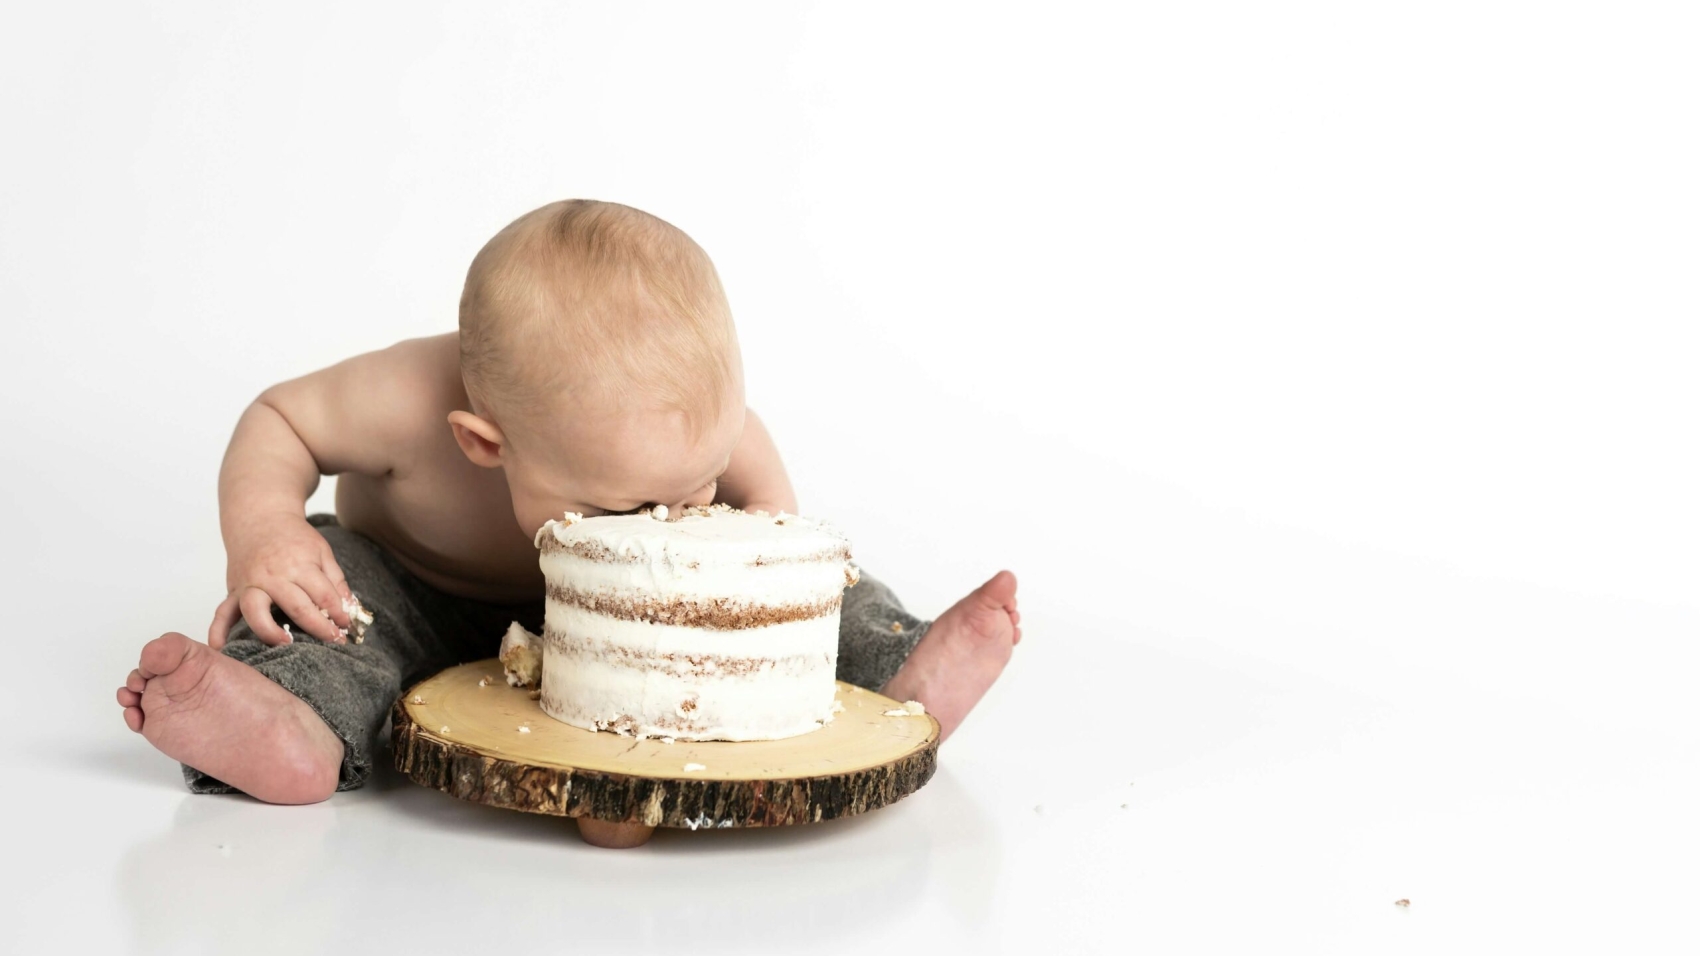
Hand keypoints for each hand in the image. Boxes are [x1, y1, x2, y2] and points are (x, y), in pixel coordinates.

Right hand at [209, 515, 353, 648]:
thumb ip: (335, 580)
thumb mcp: (321, 551)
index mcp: (299, 564)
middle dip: (318, 627)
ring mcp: (250, 584)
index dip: (339, 613)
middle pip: (296, 606)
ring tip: (286, 645)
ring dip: (269, 631)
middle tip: (333, 641)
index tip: (346, 627)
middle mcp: (272, 575)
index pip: (324, 595)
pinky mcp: (233, 591)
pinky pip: (222, 612)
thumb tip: (349, 608)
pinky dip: (218, 631)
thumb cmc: (293, 537)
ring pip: (255, 610)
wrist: (259, 517)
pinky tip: (220, 648)